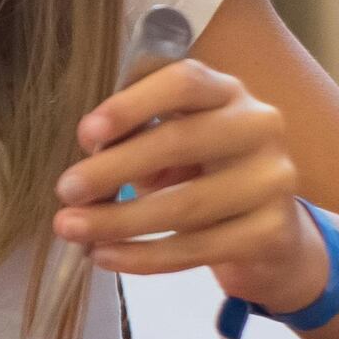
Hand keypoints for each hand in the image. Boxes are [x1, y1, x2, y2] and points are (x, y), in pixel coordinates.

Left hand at [49, 60, 323, 314]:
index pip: (185, 82)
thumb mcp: (166, 147)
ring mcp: (273, 180)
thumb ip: (133, 138)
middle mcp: (259, 127)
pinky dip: (143, 256)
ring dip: (118, 220)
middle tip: (65, 190)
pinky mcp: (272, 231)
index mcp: (227, 93)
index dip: (132, 105)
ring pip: (186, 203)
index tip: (86, 134)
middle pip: (181, 141)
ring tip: (71, 228)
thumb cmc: (200, 176)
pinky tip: (104, 256)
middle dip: (113, 169)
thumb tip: (90, 152)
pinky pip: (198, 248)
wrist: (264, 233)